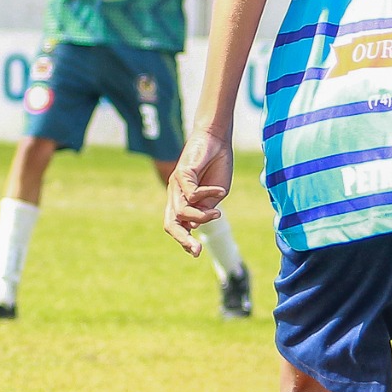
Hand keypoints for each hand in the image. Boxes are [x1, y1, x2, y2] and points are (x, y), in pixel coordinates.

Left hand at [163, 129, 233, 252]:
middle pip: (170, 223)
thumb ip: (206, 209)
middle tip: (197, 251)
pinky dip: (208, 193)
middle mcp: (175, 194)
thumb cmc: (217, 166)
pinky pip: (192, 193)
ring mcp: (176, 184)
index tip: (197, 253)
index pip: (176, 226)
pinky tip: (221, 189)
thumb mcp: (215, 195)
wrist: (216, 139)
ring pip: (181, 212)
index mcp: (182, 202)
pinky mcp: (181, 173)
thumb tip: (195, 224)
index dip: (185, 240)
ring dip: (202, 216)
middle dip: (182, 239)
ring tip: (218, 212)